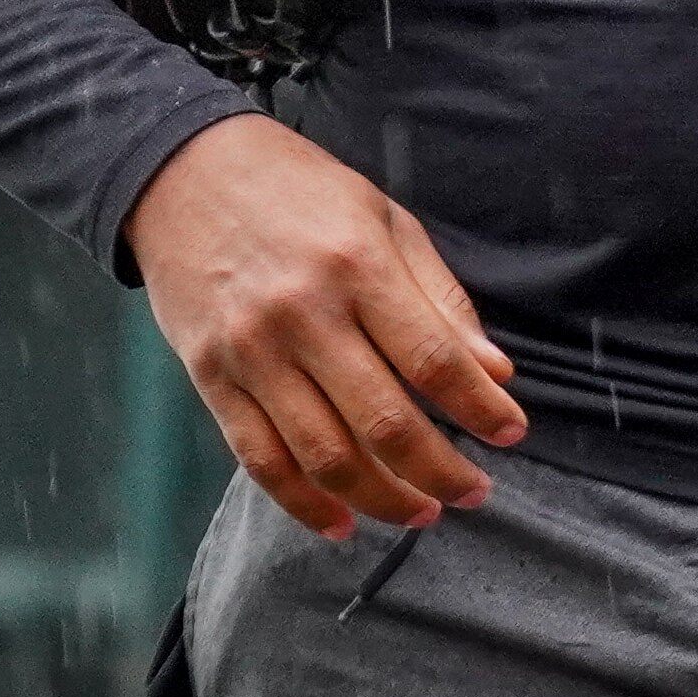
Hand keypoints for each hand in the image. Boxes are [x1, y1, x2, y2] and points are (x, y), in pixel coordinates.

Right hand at [123, 111, 524, 540]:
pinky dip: (302, 502)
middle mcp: (304, 316)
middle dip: (440, 470)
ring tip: (422, 513)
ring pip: (323, 454)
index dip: (478, 408)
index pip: (433, 359)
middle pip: (383, 421)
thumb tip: (494, 372)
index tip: (512, 435)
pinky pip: (259, 459)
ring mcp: (251, 353)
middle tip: (476, 493)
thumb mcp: (386, 220)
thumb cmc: (302, 193)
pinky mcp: (209, 379)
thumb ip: (439, 298)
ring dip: (380, 498)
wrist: (184, 173)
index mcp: (359, 267)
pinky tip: (341, 523)